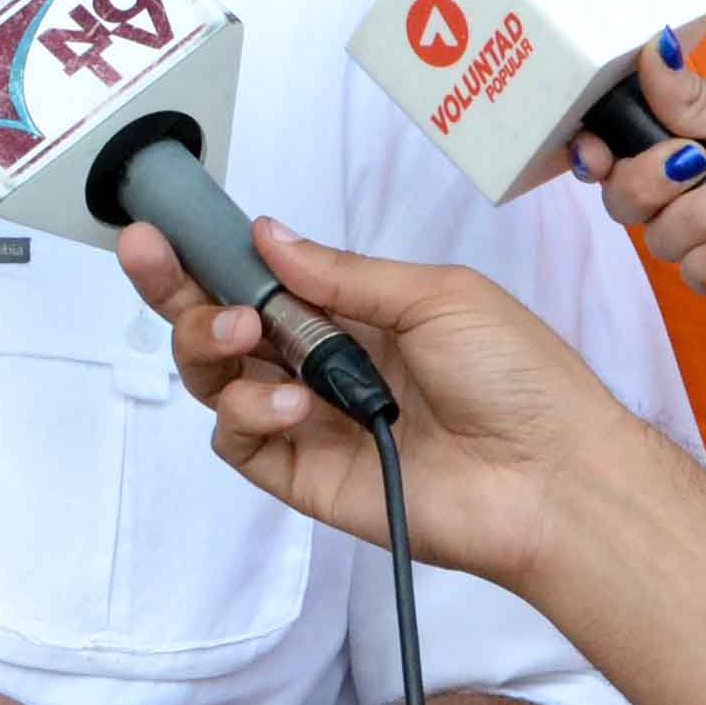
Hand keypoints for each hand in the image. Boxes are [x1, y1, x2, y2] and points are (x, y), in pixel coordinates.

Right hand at [123, 217, 670, 590]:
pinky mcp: (302, 475)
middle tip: (151, 255)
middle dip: (176, 287)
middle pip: (217, 324)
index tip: (164, 227)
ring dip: (209, 343)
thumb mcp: (438, 295)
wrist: (554, 477)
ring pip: (214, 378)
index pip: (260, 279)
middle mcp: (320, 364)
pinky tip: (296, 405)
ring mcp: (307, 422)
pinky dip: (247, 413)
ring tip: (246, 334)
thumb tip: (268, 236)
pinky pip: (237, 440)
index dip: (208, 254)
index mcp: (353, 314)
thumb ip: (342, 274)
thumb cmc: (521, 379)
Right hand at [581, 44, 705, 296]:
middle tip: (697, 167)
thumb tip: (641, 48)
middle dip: (649, 183)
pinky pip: (702, 280)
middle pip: (627, 194)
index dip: (596, 148)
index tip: (593, 154)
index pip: (624, 136)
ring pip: (659, 240)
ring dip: (695, 221)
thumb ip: (696, 98)